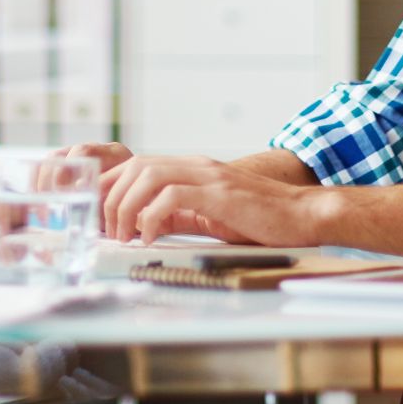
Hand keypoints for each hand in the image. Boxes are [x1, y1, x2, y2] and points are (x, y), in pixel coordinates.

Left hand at [101, 155, 325, 245]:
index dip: (111, 187)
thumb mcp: (209, 216)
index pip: (137, 165)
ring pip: (148, 176)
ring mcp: (208, 177)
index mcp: (192, 169)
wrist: (303, 216)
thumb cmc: (261, 220)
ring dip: (126, 207)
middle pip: (135, 166)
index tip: (99, 215)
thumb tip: (145, 226)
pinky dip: (151, 217)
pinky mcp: (220, 194)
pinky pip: (172, 196)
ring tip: (124, 235)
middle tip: (107, 230)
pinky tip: (150, 238)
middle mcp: (196, 166)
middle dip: (112, 198)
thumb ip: (178, 215)